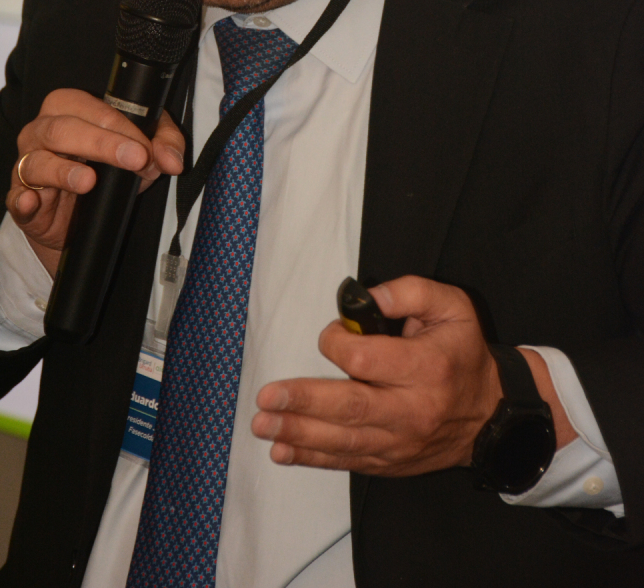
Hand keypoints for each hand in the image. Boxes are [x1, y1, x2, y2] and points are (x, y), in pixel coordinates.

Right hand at [6, 88, 184, 276]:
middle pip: (63, 129)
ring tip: (89, 181)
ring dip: (64, 171)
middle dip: (101, 143)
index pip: (93, 110)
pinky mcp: (19, 200)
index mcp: (68, 110)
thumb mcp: (140, 154)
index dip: (122, 128)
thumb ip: (163, 145)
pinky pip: (16, 198)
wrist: (80, 221)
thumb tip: (173, 160)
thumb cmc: (106, 173)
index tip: (146, 149)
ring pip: (38, 161)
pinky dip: (22, 200)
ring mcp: (26, 165)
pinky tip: (31, 202)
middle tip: (134, 160)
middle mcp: (41, 132)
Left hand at [252, 276, 502, 474]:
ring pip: (343, 441)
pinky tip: (282, 451)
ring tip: (263, 425)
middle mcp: (411, 410)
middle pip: (350, 408)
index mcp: (426, 368)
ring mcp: (399, 442)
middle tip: (266, 398)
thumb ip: (410, 291)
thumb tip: (368, 298)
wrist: (489, 415)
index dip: (338, 342)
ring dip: (298, 434)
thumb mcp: (452, 307)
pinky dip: (312, 458)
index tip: (332, 334)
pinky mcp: (390, 461)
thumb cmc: (462, 353)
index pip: (366, 359)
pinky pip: (347, 462)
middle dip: (303, 403)